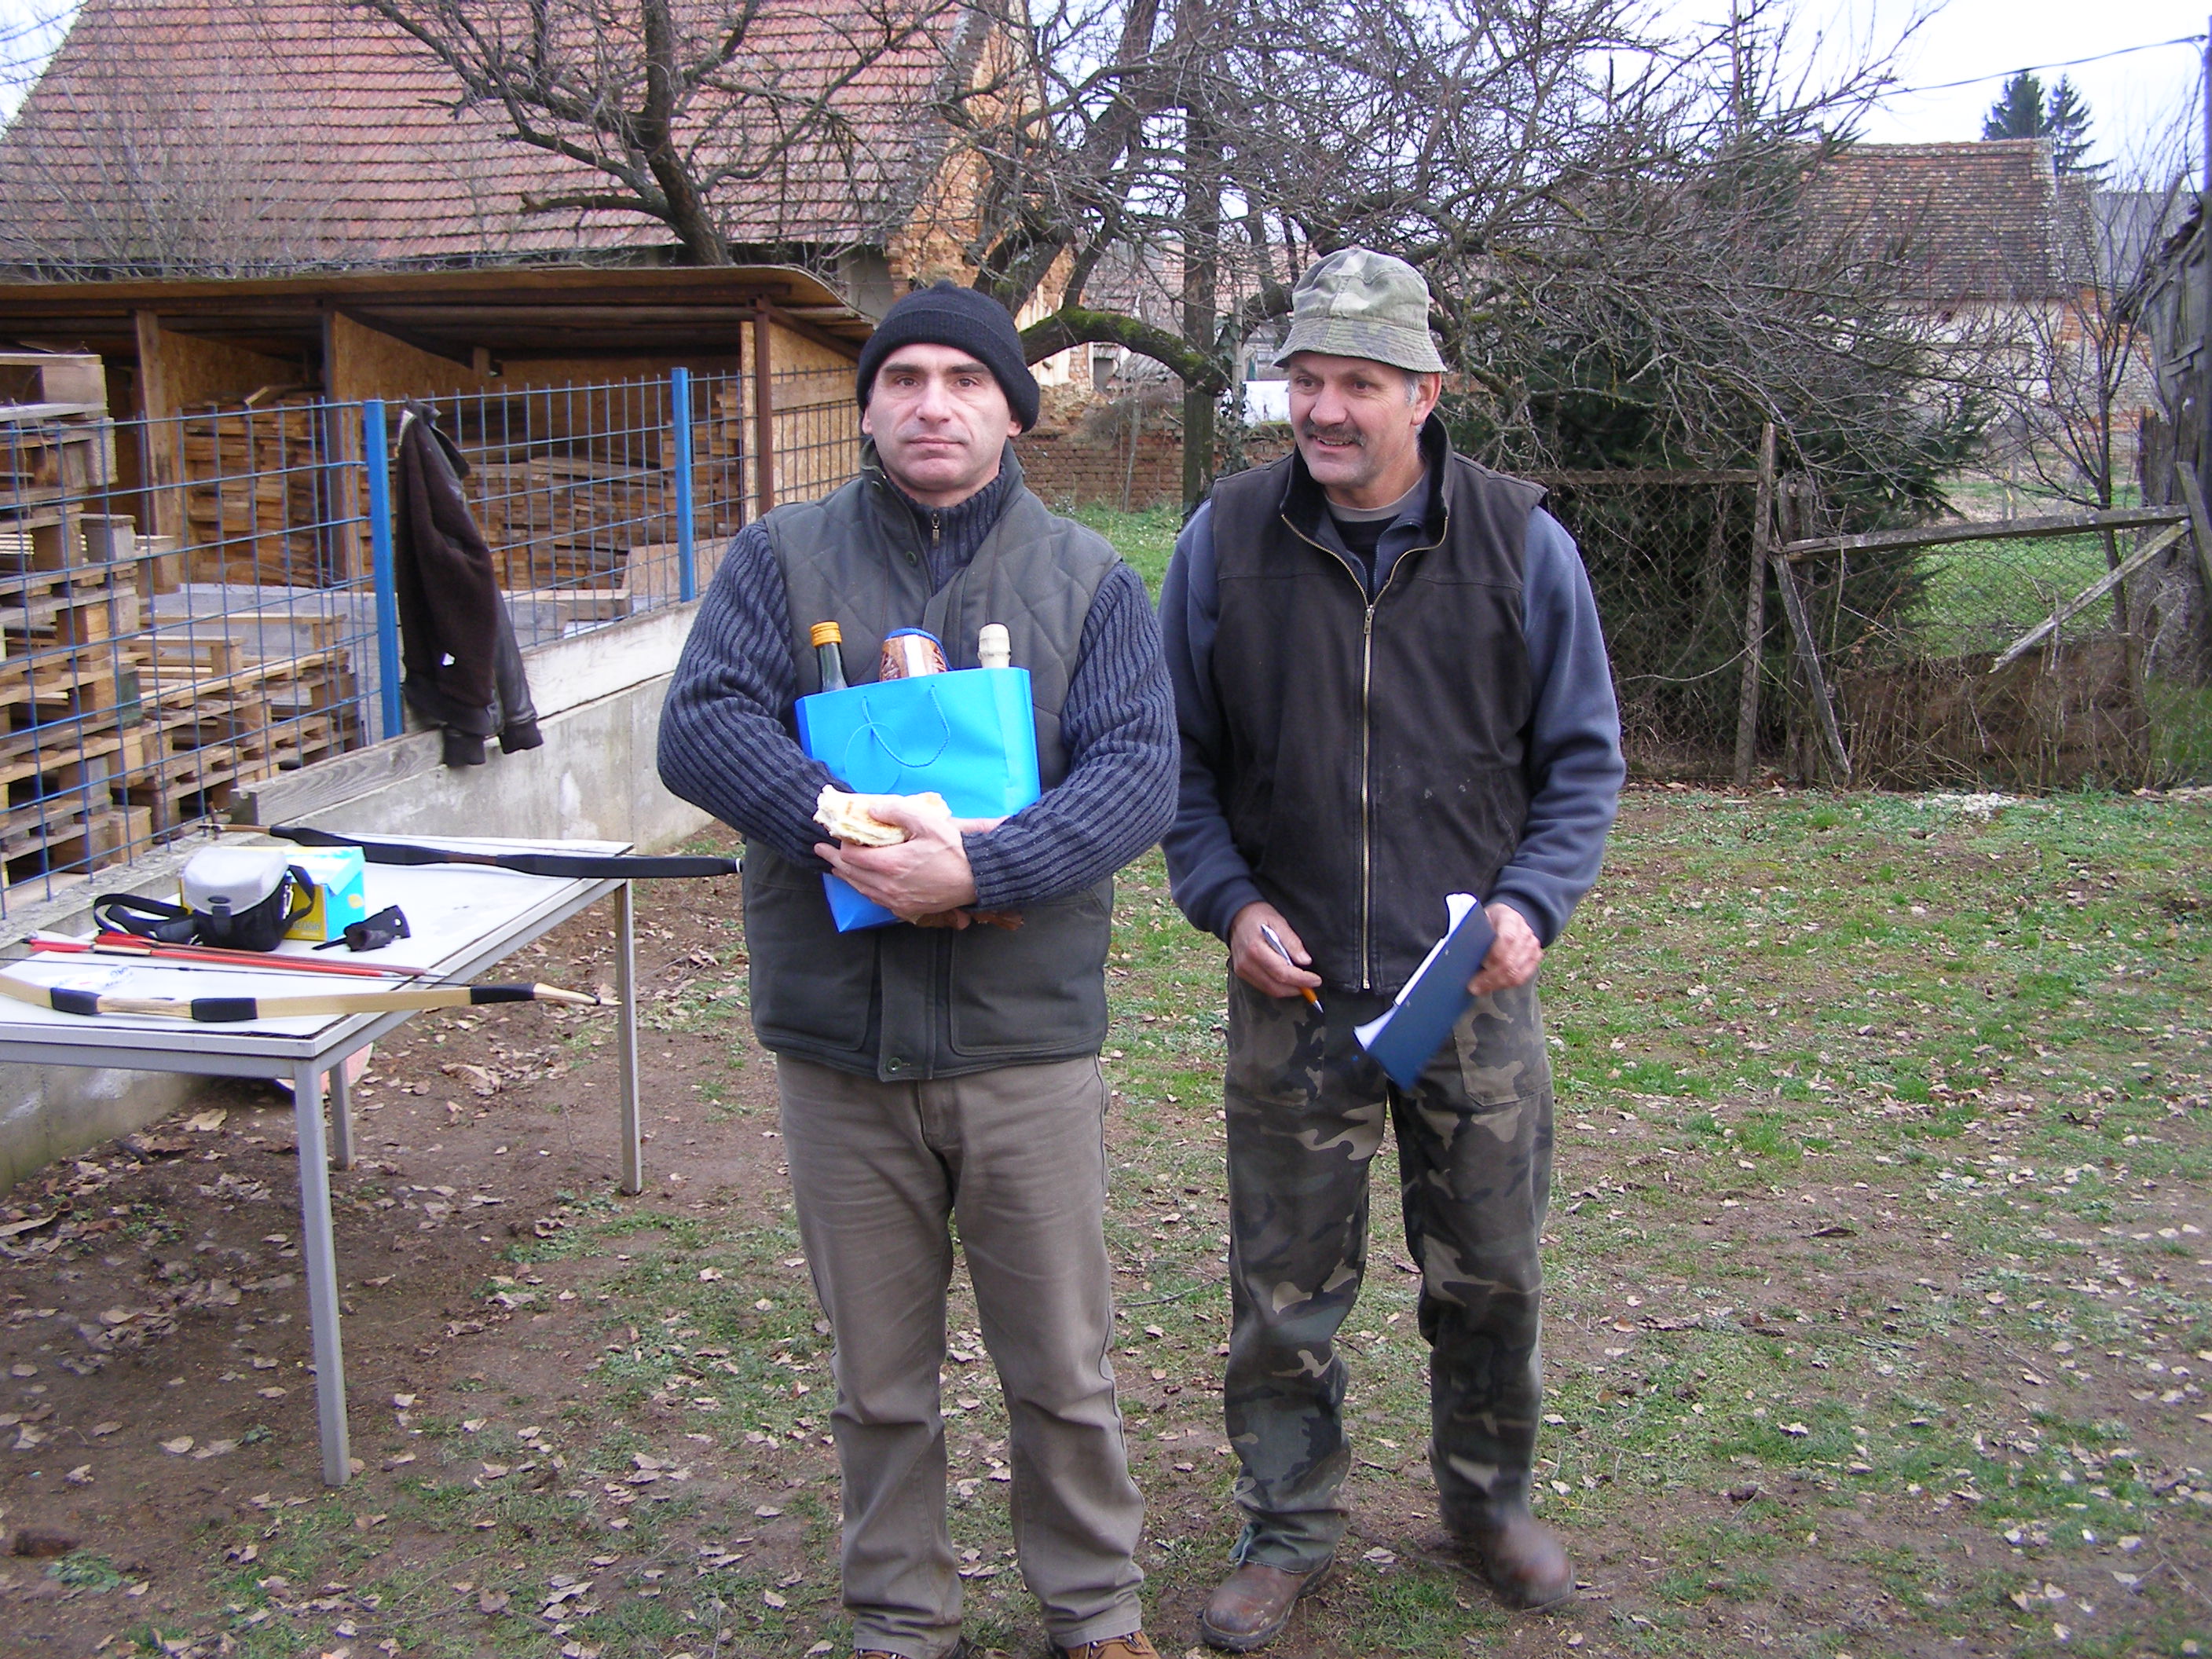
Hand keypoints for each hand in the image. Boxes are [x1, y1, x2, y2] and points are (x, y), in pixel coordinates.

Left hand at [816, 796, 981, 921]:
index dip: (841, 845)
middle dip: (834, 861)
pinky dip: (865, 890)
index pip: (852, 856)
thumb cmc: (955, 849)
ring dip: (847, 877)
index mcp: (890, 864)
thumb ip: (896, 811)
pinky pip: (877, 901)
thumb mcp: (927, 821)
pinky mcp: (907, 909)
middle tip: (822, 852)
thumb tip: (872, 809)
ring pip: (862, 890)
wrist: (978, 878)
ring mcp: (897, 901)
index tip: (835, 836)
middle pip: (851, 874)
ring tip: (837, 868)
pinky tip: (864, 885)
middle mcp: (889, 887)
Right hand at [1229, 902, 1322, 999]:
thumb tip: (1305, 961)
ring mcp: (1242, 970)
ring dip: (1288, 990)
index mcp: (1256, 949)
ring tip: (1302, 983)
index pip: (1282, 972)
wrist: (1236, 916)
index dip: (1301, 979)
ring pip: (1270, 990)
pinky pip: (1263, 986)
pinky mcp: (1241, 973)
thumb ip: (1292, 942)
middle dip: (1297, 988)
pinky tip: (1288, 981)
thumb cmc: (1259, 916)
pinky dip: (1278, 987)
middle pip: (1276, 986)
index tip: (1316, 980)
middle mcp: (1246, 963)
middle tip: (1311, 984)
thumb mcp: (1279, 922)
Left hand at [1468, 902, 1541, 994]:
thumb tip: (1461, 951)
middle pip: (1510, 960)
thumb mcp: (1479, 919)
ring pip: (1516, 973)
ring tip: (1479, 988)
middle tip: (1473, 986)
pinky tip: (1492, 986)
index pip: (1507, 938)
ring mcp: (1532, 945)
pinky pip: (1523, 977)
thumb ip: (1475, 933)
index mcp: (1510, 918)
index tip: (1479, 966)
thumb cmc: (1490, 921)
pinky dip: (1506, 984)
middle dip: (1490, 977)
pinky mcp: (1536, 956)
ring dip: (1496, 984)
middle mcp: (1525, 932)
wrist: (1509, 919)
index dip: (1493, 955)